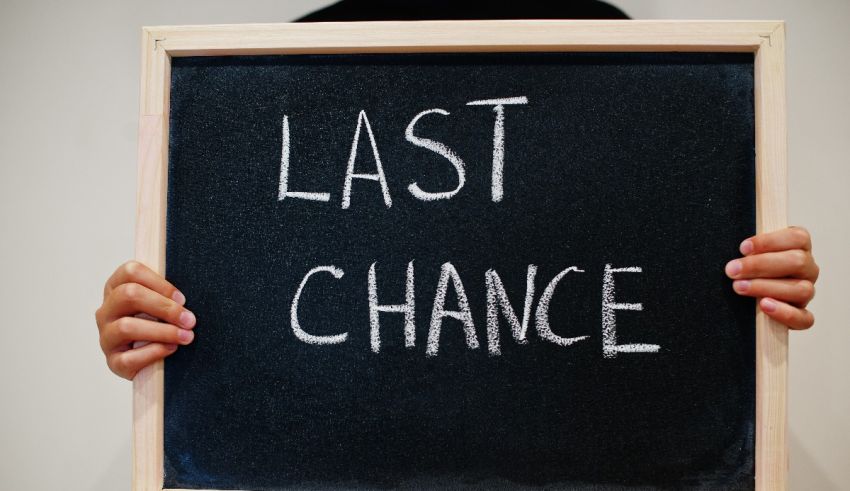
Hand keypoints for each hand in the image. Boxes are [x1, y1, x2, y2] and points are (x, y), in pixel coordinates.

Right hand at [95, 261, 195, 379]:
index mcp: (117, 288)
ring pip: (126, 327)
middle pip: (128, 295)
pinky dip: (154, 352)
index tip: (182, 298)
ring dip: (163, 331)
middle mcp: (106, 311)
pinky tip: (171, 349)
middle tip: (189, 320)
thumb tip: (185, 296)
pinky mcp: (113, 362)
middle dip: (164, 307)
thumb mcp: (164, 304)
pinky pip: (129, 357)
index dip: (159, 283)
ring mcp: (106, 337)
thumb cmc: (163, 324)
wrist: (156, 363)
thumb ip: (168, 294)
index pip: (130, 271)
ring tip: (186, 336)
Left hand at [725, 226, 818, 329]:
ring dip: (766, 287)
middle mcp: (807, 268)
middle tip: (732, 270)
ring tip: (739, 287)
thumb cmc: (746, 270)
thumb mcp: (748, 254)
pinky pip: (804, 318)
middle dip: (760, 265)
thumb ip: (749, 249)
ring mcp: (807, 292)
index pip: (797, 237)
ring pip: (801, 289)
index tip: (742, 248)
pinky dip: (785, 313)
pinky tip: (764, 306)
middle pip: (797, 262)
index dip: (770, 241)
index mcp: (799, 247)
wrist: (744, 302)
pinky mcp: (802, 316)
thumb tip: (740, 248)